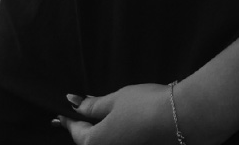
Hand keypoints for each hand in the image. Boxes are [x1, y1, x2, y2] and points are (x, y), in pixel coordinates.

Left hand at [55, 86, 175, 144]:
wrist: (178, 118)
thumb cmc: (145, 106)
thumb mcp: (116, 99)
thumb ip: (93, 105)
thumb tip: (75, 103)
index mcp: (94, 143)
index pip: (76, 132)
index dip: (68, 120)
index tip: (60, 116)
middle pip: (89, 141)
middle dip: (84, 128)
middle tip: (78, 115)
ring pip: (105, 142)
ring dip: (101, 132)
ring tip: (101, 117)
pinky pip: (119, 142)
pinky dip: (116, 135)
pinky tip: (122, 124)